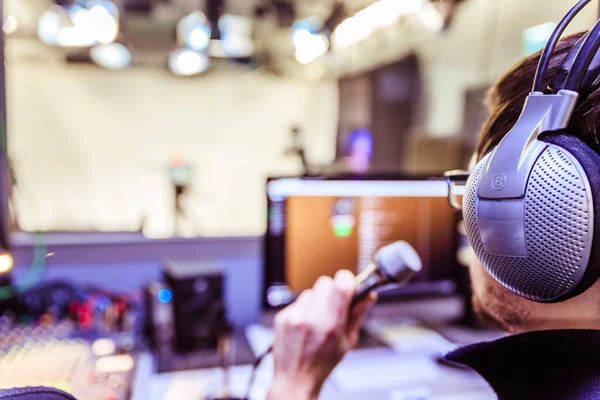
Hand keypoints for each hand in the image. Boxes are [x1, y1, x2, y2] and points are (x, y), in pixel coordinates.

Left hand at [266, 270, 376, 399]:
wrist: (295, 379)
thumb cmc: (323, 364)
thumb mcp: (348, 342)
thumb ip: (358, 315)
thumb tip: (369, 295)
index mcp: (331, 325)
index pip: (341, 284)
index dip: (347, 280)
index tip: (349, 285)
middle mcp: (311, 318)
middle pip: (325, 282)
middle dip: (332, 290)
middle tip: (334, 304)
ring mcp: (294, 317)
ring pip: (310, 291)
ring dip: (316, 300)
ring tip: (317, 319)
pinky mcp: (282, 317)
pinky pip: (297, 302)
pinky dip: (303, 309)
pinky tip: (305, 324)